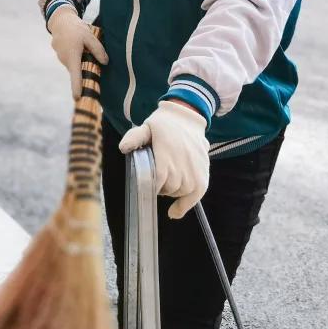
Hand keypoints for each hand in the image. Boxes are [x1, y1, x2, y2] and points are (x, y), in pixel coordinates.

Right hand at [47, 6, 107, 99]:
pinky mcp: (60, 54)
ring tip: (82, 45)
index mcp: (72, 56)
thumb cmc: (76, 28)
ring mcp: (61, 57)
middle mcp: (65, 59)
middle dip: (84, 68)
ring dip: (80, 59)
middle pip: (77, 69)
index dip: (77, 87)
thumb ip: (98, 50)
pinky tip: (76, 44)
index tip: (78, 98)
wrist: (60, 20)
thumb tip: (106, 62)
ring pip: (74, 64)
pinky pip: (70, 59)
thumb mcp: (90, 37)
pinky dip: (75, 55)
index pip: (75, 75)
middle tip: (89, 54)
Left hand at [118, 100, 209, 218]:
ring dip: (172, 193)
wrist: (188, 116)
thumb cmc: (163, 123)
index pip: (158, 180)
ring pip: (182, 192)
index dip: (151, 187)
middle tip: (155, 182)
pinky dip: (187, 204)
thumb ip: (134, 137)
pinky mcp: (204, 171)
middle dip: (160, 188)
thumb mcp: (145, 127)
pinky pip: (197, 193)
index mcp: (167, 154)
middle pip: (169, 188)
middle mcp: (183, 163)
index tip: (145, 187)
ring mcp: (195, 168)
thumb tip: (123, 148)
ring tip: (166, 186)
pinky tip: (175, 212)